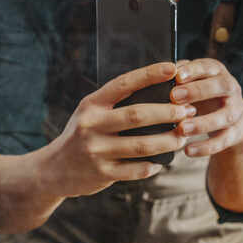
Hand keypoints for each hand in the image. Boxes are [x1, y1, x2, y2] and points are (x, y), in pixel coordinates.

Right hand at [46, 62, 192, 195]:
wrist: (53, 170)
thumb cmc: (81, 136)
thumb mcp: (90, 114)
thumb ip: (116, 104)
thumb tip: (160, 91)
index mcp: (91, 105)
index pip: (123, 84)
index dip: (149, 74)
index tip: (173, 68)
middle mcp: (91, 125)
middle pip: (138, 115)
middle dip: (168, 112)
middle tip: (189, 111)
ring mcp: (96, 150)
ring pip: (142, 145)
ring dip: (168, 141)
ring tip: (182, 136)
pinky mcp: (102, 173)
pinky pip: (137, 169)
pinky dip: (153, 165)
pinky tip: (161, 162)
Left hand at [170, 59, 242, 156]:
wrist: (228, 119)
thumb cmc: (200, 95)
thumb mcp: (192, 83)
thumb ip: (178, 78)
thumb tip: (158, 75)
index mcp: (217, 73)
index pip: (209, 67)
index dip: (194, 70)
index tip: (177, 76)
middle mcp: (231, 89)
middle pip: (221, 86)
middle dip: (198, 91)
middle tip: (174, 97)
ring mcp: (236, 111)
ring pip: (225, 116)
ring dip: (203, 123)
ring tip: (182, 129)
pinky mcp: (236, 132)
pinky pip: (224, 140)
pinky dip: (206, 147)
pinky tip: (188, 151)